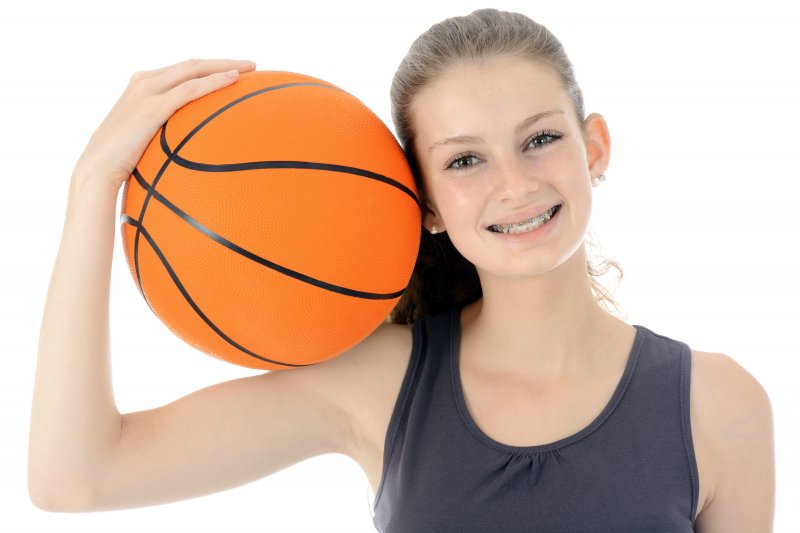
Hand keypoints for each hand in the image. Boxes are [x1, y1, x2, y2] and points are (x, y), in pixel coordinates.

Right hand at [73, 58, 255, 193]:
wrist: (96, 170)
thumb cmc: (122, 163)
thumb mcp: (145, 139)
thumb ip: (164, 133)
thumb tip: (188, 148)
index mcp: (142, 86)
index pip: (183, 71)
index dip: (210, 68)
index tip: (235, 71)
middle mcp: (143, 82)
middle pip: (192, 65)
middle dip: (224, 62)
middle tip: (252, 66)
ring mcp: (146, 92)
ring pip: (194, 71)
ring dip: (225, 67)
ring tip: (251, 68)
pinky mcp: (151, 107)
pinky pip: (190, 90)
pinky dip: (213, 82)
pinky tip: (233, 80)